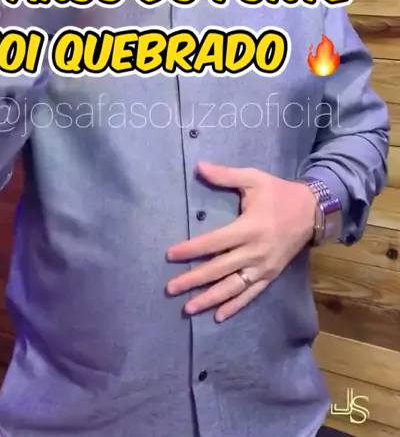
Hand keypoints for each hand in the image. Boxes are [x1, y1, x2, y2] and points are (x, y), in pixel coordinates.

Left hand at [165, 162, 315, 321]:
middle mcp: (255, 252)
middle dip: (193, 279)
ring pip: (233, 287)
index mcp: (249, 227)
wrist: (312, 210)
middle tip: (170, 288)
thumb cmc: (278, 193)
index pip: (214, 242)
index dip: (191, 249)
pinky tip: (218, 316)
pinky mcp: (271, 276)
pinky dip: (235, 306)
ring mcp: (264, 267)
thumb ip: (225, 175)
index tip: (170, 255)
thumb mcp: (254, 178)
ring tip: (188, 308)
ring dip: (209, 299)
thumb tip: (198, 167)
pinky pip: (251, 294)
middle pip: (219, 269)